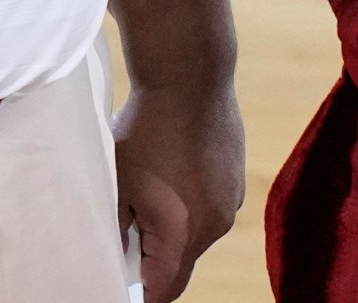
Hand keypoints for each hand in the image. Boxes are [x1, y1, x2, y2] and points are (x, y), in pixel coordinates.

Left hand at [116, 80, 244, 302]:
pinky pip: (210, 204)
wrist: (189, 75)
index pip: (164, 289)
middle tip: (127, 224)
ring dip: (174, 224)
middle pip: (182, 261)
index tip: (121, 280)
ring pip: (197, 231)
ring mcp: (232, 199)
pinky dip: (190, 199)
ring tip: (149, 185)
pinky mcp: (237, 176)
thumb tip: (120, 254)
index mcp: (186, 233)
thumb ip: (120, 229)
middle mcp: (217, 223)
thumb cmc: (146, 129)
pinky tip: (171, 165)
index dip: (140, 291)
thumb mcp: (121, 183)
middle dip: (154, 254)